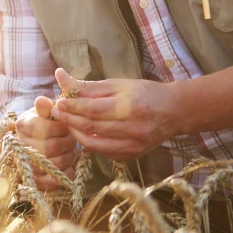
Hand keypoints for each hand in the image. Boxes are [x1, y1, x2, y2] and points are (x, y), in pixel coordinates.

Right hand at [16, 96, 77, 189]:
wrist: (36, 141)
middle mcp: (22, 146)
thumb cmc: (44, 123)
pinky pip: (57, 180)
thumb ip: (46, 107)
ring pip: (57, 163)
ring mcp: (28, 165)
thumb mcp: (44, 112)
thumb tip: (42, 100)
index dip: (62, 127)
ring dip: (69, 155)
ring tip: (69, 149)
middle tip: (70, 137)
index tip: (66, 124)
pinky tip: (68, 163)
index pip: (47, 127)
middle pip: (54, 146)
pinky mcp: (37, 180)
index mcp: (23, 126)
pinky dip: (67, 171)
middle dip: (68, 141)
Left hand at [53, 68, 177, 160]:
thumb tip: (60, 76)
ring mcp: (133, 146)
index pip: (92, 110)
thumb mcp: (117, 84)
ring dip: (76, 132)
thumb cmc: (144, 93)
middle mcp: (133, 129)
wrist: (174, 112)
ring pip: (93, 143)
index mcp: (130, 107)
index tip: (59, 102)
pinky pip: (103, 152)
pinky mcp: (132, 156)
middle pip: (91, 127)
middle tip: (58, 112)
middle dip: (69, 119)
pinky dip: (89, 143)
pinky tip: (84, 132)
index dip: (72, 107)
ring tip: (68, 121)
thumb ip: (87, 86)